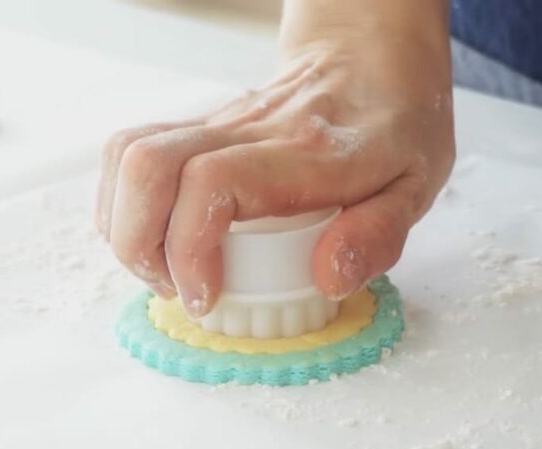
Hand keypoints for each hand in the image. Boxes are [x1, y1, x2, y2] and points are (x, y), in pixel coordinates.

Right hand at [96, 7, 453, 317]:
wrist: (370, 61)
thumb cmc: (395, 124)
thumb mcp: (417, 185)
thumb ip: (378, 235)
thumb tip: (327, 277)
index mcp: (304, 151)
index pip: (211, 183)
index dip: (187, 248)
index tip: (204, 295)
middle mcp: (247, 130)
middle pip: (148, 167)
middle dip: (139, 246)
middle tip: (176, 289)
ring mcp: (215, 124)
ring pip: (127, 155)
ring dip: (125, 225)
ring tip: (162, 268)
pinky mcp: (196, 127)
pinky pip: (130, 153)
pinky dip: (123, 203)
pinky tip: (155, 236)